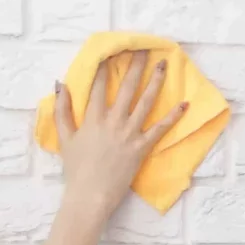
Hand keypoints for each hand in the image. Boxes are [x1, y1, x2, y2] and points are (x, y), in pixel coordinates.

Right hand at [52, 51, 187, 215]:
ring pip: (145, 102)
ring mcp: (129, 134)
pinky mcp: (141, 148)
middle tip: (145, 48)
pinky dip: (172, 117)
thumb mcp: (64, 139)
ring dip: (155, 82)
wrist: (90, 196)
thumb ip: (62, 111)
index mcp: (93, 117)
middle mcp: (113, 121)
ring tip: (163, 65)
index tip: (113, 49)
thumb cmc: (76, 170)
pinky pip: (159, 130)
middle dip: (136, 65)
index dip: (106, 65)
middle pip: (127, 87)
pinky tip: (183, 105)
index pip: (100, 84)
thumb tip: (60, 85)